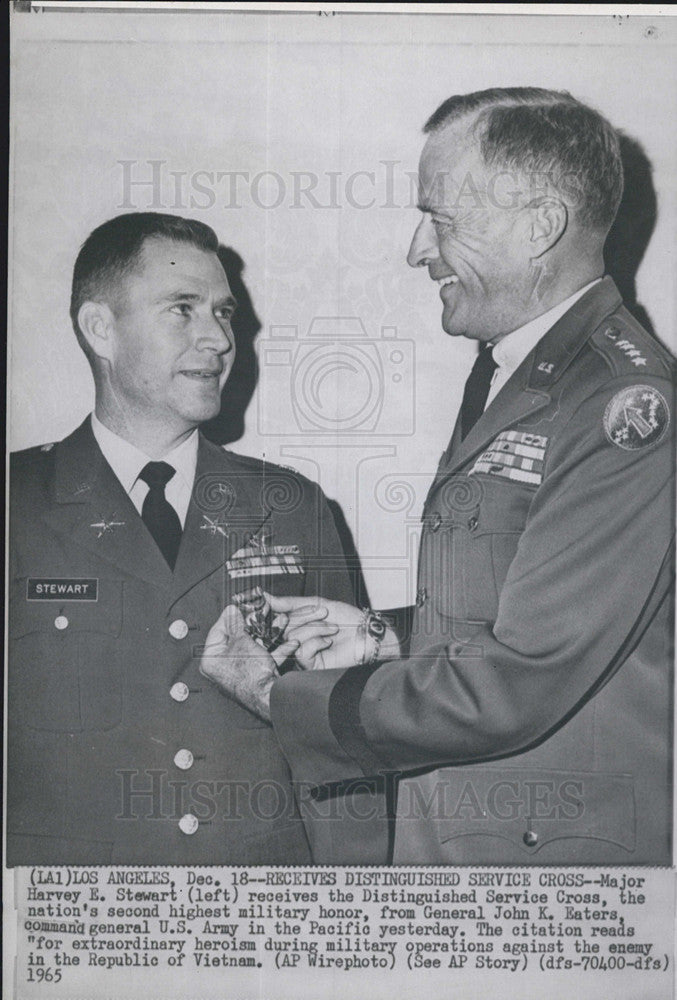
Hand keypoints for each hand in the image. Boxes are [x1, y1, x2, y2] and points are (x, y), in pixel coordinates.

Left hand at [199, 605, 298, 720]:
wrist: (269, 696)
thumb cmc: (251, 675)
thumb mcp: (242, 641)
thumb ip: (236, 624)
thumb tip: (231, 612)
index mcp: (211, 660)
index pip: (217, 631)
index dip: (229, 617)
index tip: (236, 608)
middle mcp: (221, 668)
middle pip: (236, 639)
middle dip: (252, 625)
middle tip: (257, 614)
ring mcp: (238, 673)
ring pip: (253, 648)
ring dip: (268, 636)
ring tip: (277, 624)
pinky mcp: (254, 676)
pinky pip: (262, 659)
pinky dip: (275, 651)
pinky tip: (288, 644)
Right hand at [264, 594, 400, 671]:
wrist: (367, 635)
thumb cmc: (348, 620)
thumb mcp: (318, 604)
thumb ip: (292, 602)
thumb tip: (267, 598)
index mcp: (298, 626)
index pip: (278, 618)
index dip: (286, 610)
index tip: (305, 606)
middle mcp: (298, 640)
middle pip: (283, 627)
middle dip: (306, 617)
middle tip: (324, 614)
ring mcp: (303, 655)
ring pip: (292, 638)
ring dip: (315, 628)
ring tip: (332, 629)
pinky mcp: (310, 667)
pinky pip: (301, 651)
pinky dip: (316, 642)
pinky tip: (328, 642)